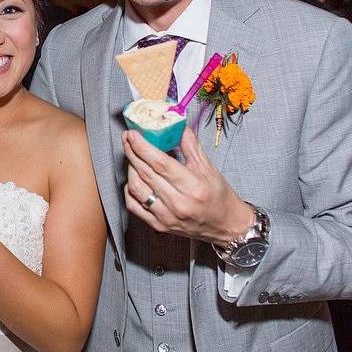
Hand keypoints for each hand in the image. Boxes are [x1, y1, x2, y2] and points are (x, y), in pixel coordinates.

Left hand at [122, 128, 253, 245]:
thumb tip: (177, 125)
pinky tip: (133, 178)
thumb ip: (191, 146)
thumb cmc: (219, 197)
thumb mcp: (209, 168)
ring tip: (131, 156)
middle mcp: (178, 203)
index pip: (160, 163)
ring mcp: (166, 217)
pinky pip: (133, 205)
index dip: (143, 147)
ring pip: (136, 189)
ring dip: (130, 169)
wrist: (225, 226)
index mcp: (193, 187)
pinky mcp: (158, 225)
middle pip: (146, 174)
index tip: (133, 134)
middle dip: (132, 152)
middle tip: (127, 138)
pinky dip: (129, 189)